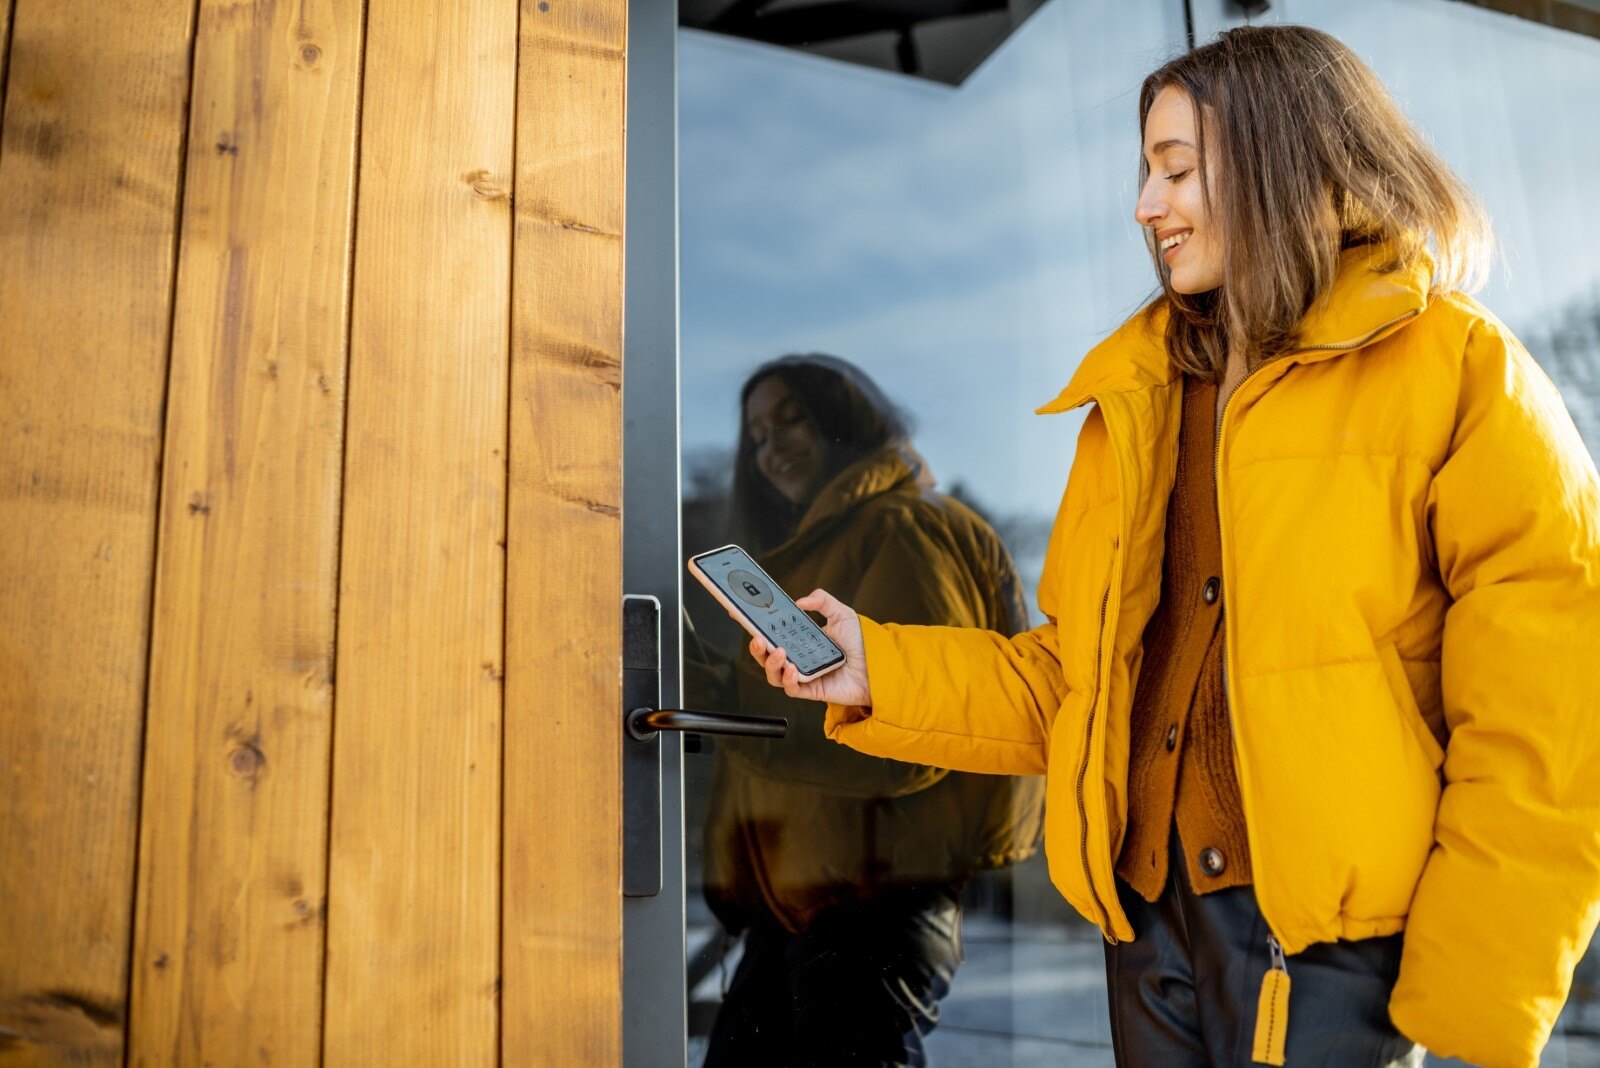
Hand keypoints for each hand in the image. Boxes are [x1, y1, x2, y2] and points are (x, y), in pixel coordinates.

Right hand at [745, 589, 870, 706]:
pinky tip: (792, 668)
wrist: (880, 666)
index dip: (754, 625)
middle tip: (757, 638)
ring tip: (778, 652)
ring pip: (774, 674)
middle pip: (766, 656)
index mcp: (800, 640)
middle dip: (756, 648)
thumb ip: (822, 600)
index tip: (738, 613)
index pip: (772, 633)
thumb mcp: (842, 613)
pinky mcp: (811, 690)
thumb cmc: (862, 643)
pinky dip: (788, 679)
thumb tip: (800, 601)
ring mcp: (803, 675)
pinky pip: (791, 688)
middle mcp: (798, 658)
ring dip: (770, 663)